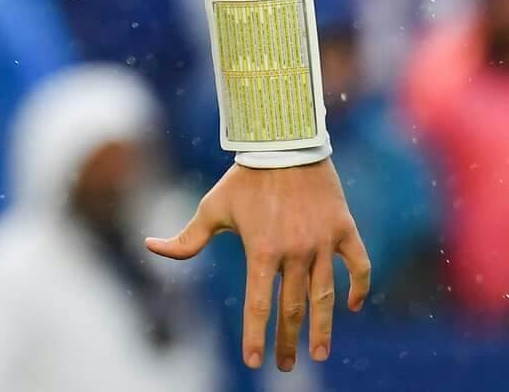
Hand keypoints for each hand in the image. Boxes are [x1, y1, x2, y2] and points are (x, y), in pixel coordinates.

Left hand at [145, 158, 370, 370]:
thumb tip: (149, 245)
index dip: (256, 335)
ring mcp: (322, 242)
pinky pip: (359, 266)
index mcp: (261, 250)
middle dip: (287, 342)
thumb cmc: (244, 177)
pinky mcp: (344, 229)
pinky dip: (358, 287)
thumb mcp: (213, 207)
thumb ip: (187, 237)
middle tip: (286, 366)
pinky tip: (351, 306)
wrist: (283, 143)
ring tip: (319, 352)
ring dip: (322, 328)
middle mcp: (294, 252)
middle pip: (292, 309)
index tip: (255, 361)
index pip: (258, 305)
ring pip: (325, 296)